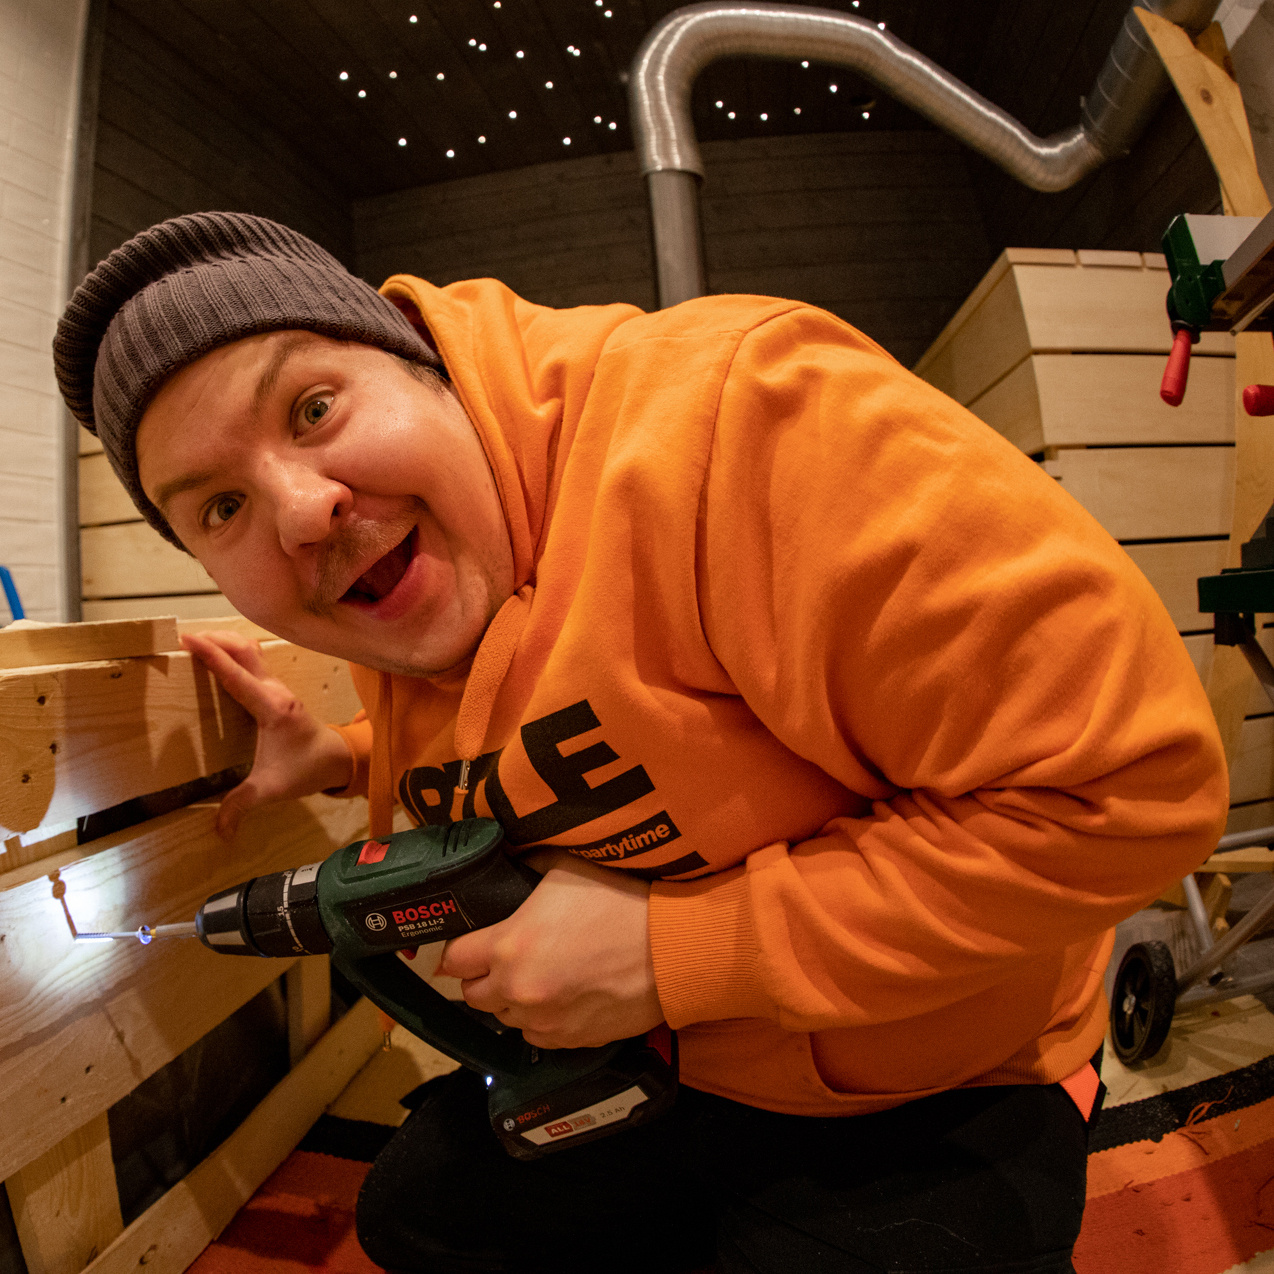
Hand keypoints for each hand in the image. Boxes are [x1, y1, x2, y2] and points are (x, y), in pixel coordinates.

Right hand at [182, 631, 352, 838]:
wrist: (336, 759)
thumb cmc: (305, 770)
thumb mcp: (271, 789)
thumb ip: (242, 804)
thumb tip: (219, 831)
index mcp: (272, 709)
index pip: (237, 676)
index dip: (212, 655)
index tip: (188, 638)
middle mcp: (275, 691)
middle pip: (245, 651)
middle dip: (215, 639)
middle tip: (184, 637)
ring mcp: (277, 687)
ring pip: (251, 651)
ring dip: (225, 642)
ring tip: (196, 642)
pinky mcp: (276, 689)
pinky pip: (253, 661)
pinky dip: (233, 653)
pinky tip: (217, 657)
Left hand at [438, 849, 664, 1048]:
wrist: (673, 947)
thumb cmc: (622, 900)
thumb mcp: (565, 867)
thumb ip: (526, 871)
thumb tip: (509, 868)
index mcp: (508, 946)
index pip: (453, 960)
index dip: (458, 949)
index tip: (468, 942)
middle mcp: (518, 991)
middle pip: (473, 996)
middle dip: (482, 977)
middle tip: (503, 958)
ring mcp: (545, 1023)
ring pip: (506, 1019)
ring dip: (513, 1001)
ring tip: (537, 977)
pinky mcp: (572, 1042)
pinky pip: (539, 1038)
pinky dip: (542, 1021)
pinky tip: (562, 997)